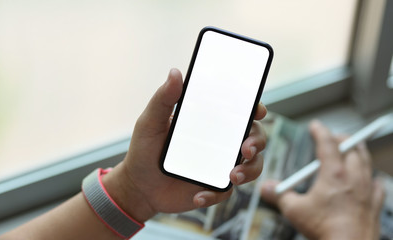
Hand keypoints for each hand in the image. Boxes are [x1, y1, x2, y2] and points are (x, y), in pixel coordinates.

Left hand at [104, 68, 266, 221]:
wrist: (137, 187)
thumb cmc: (144, 150)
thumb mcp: (150, 122)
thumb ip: (163, 99)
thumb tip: (175, 72)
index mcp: (208, 121)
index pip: (238, 111)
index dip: (254, 108)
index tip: (258, 110)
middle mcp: (219, 141)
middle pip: (253, 137)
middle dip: (257, 142)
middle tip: (246, 149)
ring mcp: (219, 165)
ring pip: (250, 166)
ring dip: (248, 171)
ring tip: (232, 177)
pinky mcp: (214, 187)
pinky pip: (226, 191)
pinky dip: (215, 194)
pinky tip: (197, 195)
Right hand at [261, 120, 384, 239]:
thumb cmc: (326, 229)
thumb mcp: (294, 210)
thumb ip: (280, 195)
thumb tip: (267, 187)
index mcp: (334, 174)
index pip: (328, 143)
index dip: (320, 131)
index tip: (315, 126)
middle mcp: (353, 178)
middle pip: (351, 148)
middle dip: (341, 139)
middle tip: (333, 137)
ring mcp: (367, 189)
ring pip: (366, 162)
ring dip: (358, 152)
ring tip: (352, 149)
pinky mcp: (374, 203)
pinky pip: (377, 184)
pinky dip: (371, 177)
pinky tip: (369, 179)